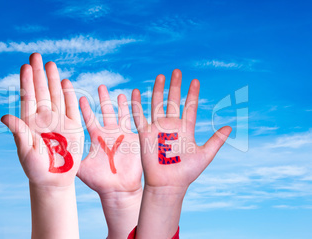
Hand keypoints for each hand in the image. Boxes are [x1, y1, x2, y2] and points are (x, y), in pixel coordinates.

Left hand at [1, 53, 83, 186]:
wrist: (54, 180)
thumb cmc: (36, 169)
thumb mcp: (25, 151)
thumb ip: (18, 132)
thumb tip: (4, 116)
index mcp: (30, 122)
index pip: (28, 97)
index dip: (26, 82)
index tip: (25, 66)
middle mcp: (44, 118)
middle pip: (41, 91)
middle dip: (38, 74)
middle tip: (36, 55)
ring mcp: (59, 121)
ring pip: (55, 95)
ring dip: (53, 80)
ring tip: (50, 64)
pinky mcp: (73, 126)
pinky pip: (70, 107)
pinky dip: (68, 95)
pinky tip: (65, 82)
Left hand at [77, 85, 141, 238]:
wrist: (118, 190)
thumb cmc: (98, 181)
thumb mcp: (80, 168)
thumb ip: (66, 156)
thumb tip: (49, 153)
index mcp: (95, 136)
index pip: (88, 117)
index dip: (85, 107)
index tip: (80, 95)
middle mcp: (108, 133)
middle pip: (105, 111)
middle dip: (103, 98)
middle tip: (101, 86)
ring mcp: (121, 135)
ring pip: (121, 113)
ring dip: (120, 102)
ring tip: (120, 92)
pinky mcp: (134, 138)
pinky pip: (135, 120)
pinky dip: (136, 107)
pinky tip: (136, 94)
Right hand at [132, 69, 231, 190]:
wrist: (168, 184)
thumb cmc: (186, 173)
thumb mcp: (205, 155)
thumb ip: (216, 140)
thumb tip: (230, 126)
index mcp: (186, 129)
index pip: (190, 107)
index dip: (192, 94)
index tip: (195, 81)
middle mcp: (172, 126)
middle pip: (173, 101)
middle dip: (175, 86)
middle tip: (177, 71)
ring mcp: (158, 129)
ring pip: (157, 105)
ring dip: (158, 91)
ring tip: (160, 76)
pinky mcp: (145, 134)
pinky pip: (139, 117)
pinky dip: (137, 105)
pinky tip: (136, 92)